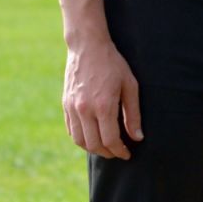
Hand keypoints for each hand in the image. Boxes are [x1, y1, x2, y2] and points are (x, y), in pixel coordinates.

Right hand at [62, 37, 142, 159]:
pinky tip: (92, 137)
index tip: (127, 154)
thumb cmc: (113, 64)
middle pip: (94, 144)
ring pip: (79, 140)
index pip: (110, 140)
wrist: (87, 47)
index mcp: (103, 105)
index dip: (119, 151)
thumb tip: (137, 137)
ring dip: (93, 149)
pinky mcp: (65, 104)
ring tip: (106, 148)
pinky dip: (81, 139)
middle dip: (107, 153)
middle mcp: (84, 110)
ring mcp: (72, 108)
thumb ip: (133, 114)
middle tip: (118, 153)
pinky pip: (71, 130)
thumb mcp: (130, 85)